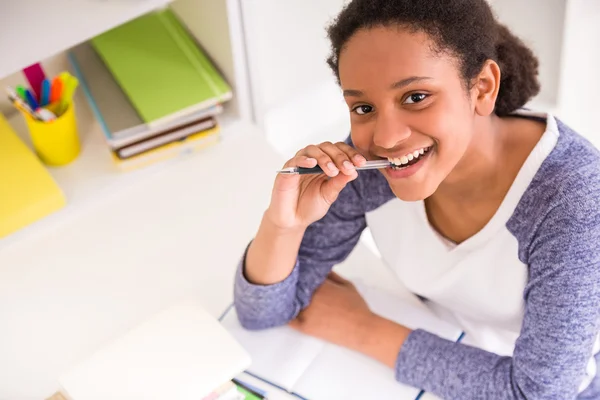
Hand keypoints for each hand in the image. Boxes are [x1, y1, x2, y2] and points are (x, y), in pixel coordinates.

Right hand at [265, 142, 366, 230]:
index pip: (339, 150)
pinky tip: (313, 164)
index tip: (361, 163)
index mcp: (325, 164)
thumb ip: (339, 182)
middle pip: (327, 147)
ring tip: (332, 171)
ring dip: (324, 158)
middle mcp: (313, 160)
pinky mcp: (287, 170)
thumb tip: (354, 171)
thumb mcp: (329, 194)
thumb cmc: (309, 207)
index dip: (350, 154)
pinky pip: (295, 160)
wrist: (293, 220)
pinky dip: (304, 160)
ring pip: (312, 150)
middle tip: (348, 167)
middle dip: (340, 156)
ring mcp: (299, 164)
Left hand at [290, 271, 411, 367]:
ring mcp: (305, 310)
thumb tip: (319, 268)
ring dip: (285, 296)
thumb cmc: (356, 307)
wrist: (360, 328)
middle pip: (291, 285)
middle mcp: (310, 295)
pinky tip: (279, 309)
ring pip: (287, 300)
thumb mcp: (346, 284)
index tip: (291, 268)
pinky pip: (287, 317)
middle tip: (281, 280)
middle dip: (288, 282)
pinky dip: (282, 312)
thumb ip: (331, 274)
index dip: (294, 271)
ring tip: (279, 294)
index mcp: (319, 283)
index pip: (300, 272)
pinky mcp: (303, 325)